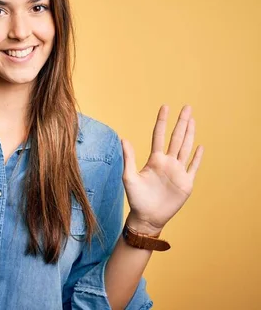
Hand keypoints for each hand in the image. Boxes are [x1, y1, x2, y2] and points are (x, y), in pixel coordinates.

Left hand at [121, 105, 203, 235]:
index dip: (162, 121)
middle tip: (187, 106)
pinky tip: (200, 146)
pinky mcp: (186, 183)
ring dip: (190, 134)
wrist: (147, 216)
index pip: (159, 135)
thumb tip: (123, 138)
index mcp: (154, 159)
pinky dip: (197, 157)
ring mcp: (178, 171)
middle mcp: (168, 162)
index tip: (165, 107)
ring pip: (186, 148)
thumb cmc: (136, 198)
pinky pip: (193, 167)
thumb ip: (129, 158)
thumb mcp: (129, 177)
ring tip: (193, 120)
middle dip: (182, 122)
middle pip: (177, 138)